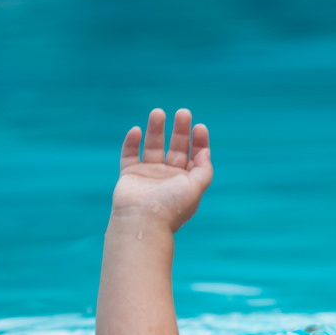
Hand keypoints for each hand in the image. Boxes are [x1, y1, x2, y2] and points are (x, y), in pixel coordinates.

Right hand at [112, 108, 212, 232]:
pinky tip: (137, 130)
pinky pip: (129, 154)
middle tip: (183, 112)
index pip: (194, 156)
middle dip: (180, 130)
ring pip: (153, 146)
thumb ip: (204, 169)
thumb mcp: (196, 188)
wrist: (142, 222)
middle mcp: (168, 177)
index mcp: (185, 182)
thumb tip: (205, 151)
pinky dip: (132, 142)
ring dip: (156, 129)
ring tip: (158, 112)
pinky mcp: (130, 175)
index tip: (199, 127)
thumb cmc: (171, 207)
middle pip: (175, 147)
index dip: (198, 141)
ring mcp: (148, 175)